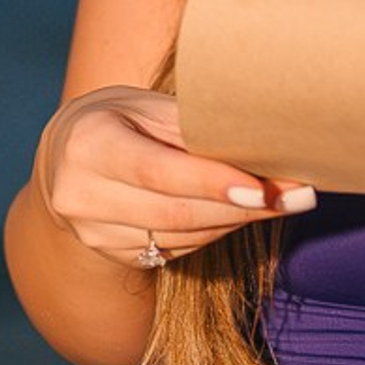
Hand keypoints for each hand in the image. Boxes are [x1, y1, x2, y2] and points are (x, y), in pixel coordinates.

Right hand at [35, 85, 314, 272]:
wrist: (66, 160)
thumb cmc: (119, 120)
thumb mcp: (146, 107)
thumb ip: (194, 127)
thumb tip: (264, 143)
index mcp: (88, 145)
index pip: (157, 172)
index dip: (213, 184)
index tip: (264, 189)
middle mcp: (82, 196)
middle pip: (175, 213)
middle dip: (241, 208)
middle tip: (298, 196)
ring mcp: (95, 235)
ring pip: (182, 237)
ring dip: (236, 222)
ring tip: (282, 201)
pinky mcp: (114, 257)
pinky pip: (177, 250)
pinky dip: (214, 232)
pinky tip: (238, 213)